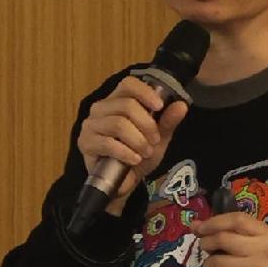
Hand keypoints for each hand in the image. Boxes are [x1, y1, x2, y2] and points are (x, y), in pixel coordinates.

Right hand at [71, 75, 186, 198]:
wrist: (123, 182)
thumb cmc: (138, 155)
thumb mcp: (158, 138)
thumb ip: (168, 122)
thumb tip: (182, 105)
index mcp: (118, 100)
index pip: (129, 84)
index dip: (145, 92)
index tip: (159, 107)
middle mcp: (101, 108)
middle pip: (127, 105)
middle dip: (146, 124)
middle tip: (154, 141)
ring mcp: (91, 124)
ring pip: (118, 123)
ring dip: (137, 140)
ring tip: (145, 152)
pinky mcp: (85, 142)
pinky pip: (107, 143)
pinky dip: (125, 152)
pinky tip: (134, 160)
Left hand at [197, 211, 267, 266]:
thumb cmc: (255, 263)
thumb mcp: (247, 243)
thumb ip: (224, 231)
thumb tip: (194, 225)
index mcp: (266, 233)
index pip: (237, 220)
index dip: (214, 222)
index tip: (199, 228)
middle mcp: (266, 250)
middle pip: (224, 239)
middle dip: (206, 243)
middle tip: (205, 249)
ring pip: (218, 262)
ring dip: (208, 266)